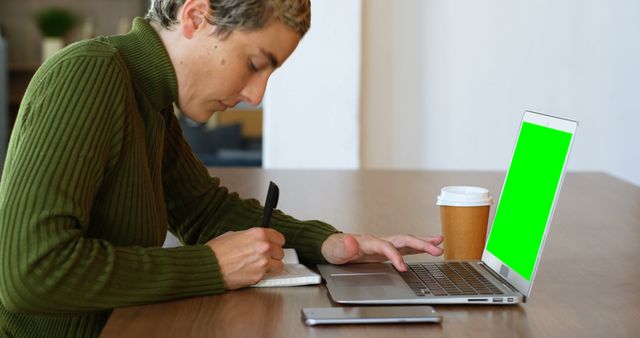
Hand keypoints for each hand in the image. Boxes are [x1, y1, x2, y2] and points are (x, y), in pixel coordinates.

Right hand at [206, 228, 284, 289]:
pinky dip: (262, 275)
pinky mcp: (259, 276)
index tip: (273, 246)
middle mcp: (264, 247)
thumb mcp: (235, 235)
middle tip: (264, 256)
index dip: (276, 243)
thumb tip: (259, 241)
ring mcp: (263, 263)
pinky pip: (268, 276)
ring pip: (279, 266)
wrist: (209, 266)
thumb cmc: (217, 251)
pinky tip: (251, 271)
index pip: (280, 238)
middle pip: (281, 252)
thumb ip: (252, 238)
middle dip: (273, 255)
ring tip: (260, 265)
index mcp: (259, 234)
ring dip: (272, 266)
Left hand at [321, 233, 443, 270]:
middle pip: (403, 239)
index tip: (402, 267)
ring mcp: (383, 244)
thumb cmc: (334, 248)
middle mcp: (379, 240)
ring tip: (440, 243)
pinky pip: (405, 247)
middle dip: (420, 244)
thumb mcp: (336, 249)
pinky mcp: (385, 249)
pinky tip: (428, 247)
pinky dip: (417, 247)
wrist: (332, 246)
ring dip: (423, 242)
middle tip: (437, 249)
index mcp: (368, 242)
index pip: (386, 246)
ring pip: (407, 241)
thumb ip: (344, 246)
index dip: (395, 256)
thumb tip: (351, 241)